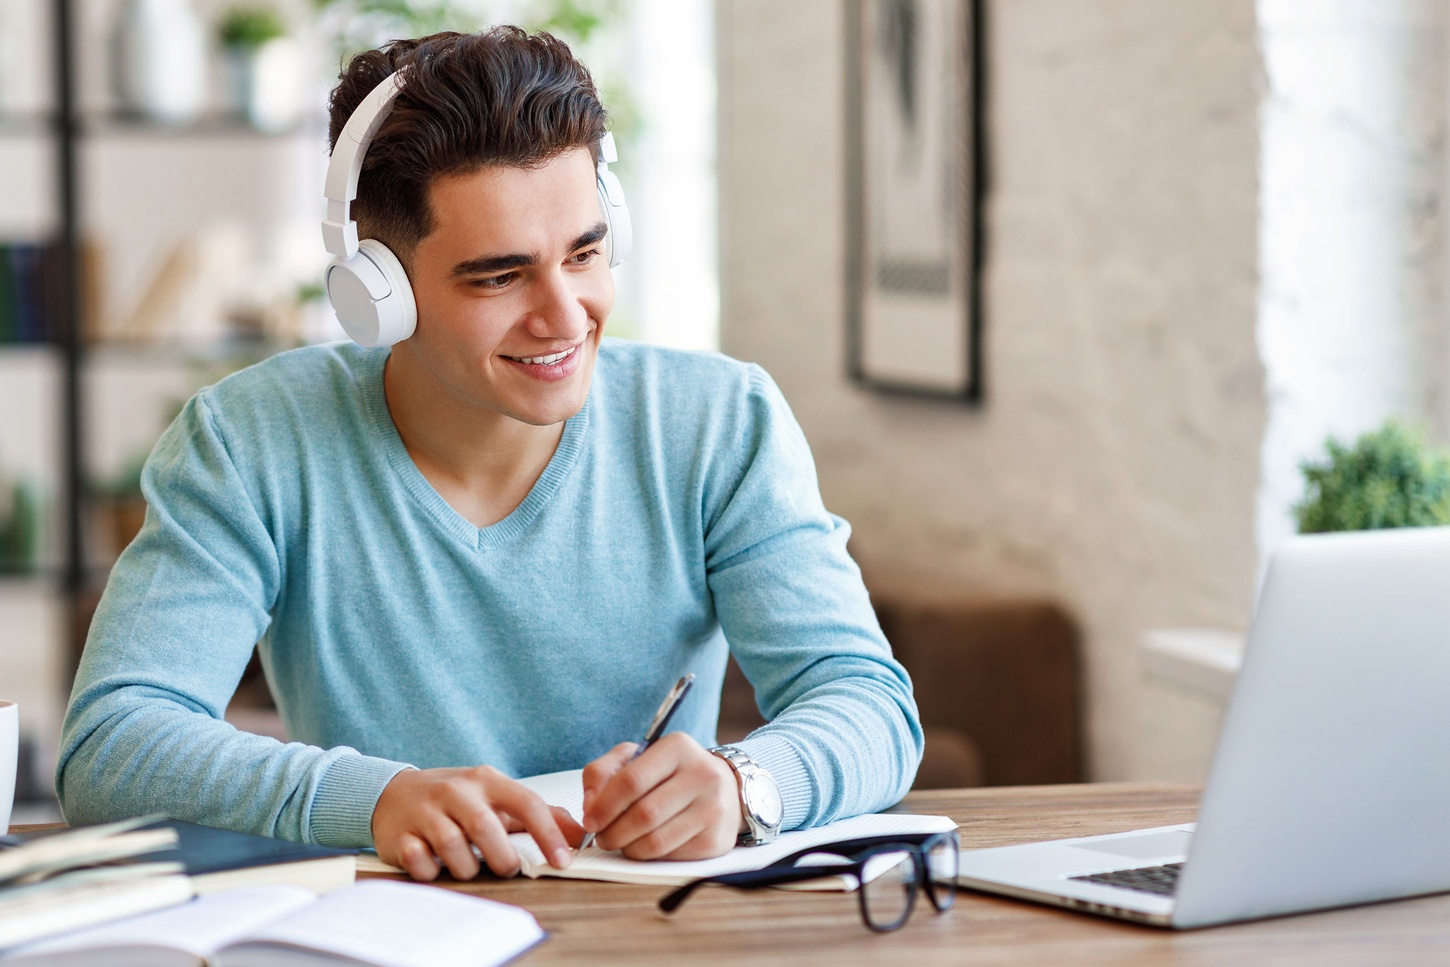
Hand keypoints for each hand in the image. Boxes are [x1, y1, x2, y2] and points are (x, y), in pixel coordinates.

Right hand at [372, 765, 583, 880]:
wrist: (393, 793)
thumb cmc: (455, 799)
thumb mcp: (496, 797)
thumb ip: (538, 814)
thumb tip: (578, 833)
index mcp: (486, 780)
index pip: (526, 802)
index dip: (548, 833)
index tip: (562, 860)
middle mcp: (456, 791)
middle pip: (486, 827)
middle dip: (503, 858)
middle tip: (507, 867)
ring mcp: (425, 812)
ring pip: (453, 848)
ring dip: (467, 868)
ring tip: (468, 865)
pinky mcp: (400, 835)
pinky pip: (420, 862)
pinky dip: (432, 871)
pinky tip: (435, 864)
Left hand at [580, 732, 742, 859]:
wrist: (723, 790)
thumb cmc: (671, 774)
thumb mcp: (636, 758)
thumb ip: (603, 772)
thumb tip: (590, 806)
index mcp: (678, 748)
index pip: (631, 780)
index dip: (604, 806)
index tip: (589, 821)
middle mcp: (702, 775)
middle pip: (643, 814)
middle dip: (613, 832)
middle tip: (602, 838)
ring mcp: (713, 808)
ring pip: (655, 841)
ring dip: (628, 848)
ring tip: (620, 843)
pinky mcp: (716, 839)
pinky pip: (670, 856)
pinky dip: (649, 856)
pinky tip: (645, 846)